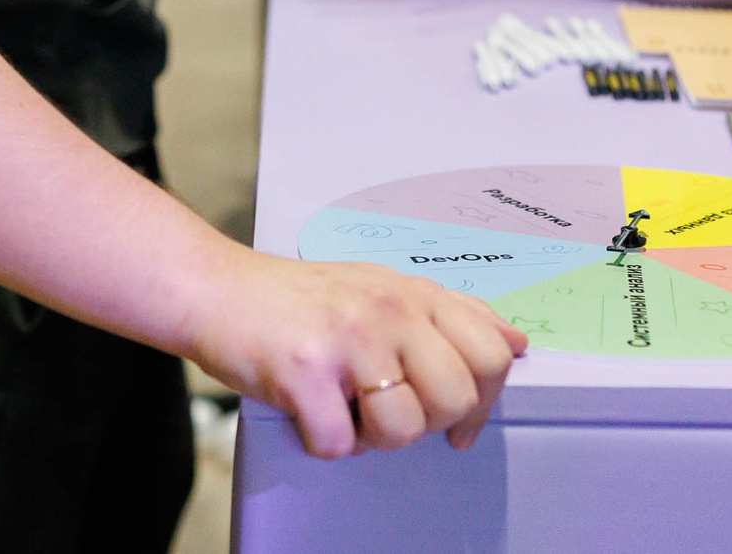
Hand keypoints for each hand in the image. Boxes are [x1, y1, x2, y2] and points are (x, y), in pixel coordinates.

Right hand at [186, 245, 526, 457]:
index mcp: (415, 293)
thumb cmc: (299, 298)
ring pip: (402, 428)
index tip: (460, 423)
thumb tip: (515, 343)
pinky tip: (308, 410)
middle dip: (425, 422)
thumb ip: (451, 314)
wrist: (216, 289)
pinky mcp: (305, 371)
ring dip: (370, 437)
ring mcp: (349, 339)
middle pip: (455, 398)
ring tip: (343, 406)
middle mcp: (390, 310)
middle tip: (385, 410)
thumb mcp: (384, 288)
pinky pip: (338, 443)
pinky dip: (322, 441)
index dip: (485, 401)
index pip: (491, 354)